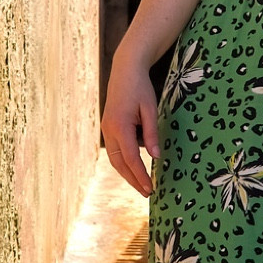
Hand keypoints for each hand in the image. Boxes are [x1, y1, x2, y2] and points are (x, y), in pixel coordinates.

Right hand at [102, 50, 160, 195]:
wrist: (125, 70)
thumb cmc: (140, 87)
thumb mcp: (150, 109)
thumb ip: (151, 134)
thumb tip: (156, 156)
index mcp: (120, 126)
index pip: (131, 159)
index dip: (140, 175)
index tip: (150, 188)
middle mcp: (109, 131)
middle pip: (119, 164)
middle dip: (133, 179)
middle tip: (147, 192)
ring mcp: (106, 129)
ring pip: (115, 159)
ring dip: (127, 173)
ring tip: (141, 184)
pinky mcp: (108, 127)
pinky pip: (115, 150)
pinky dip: (124, 162)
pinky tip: (135, 167)